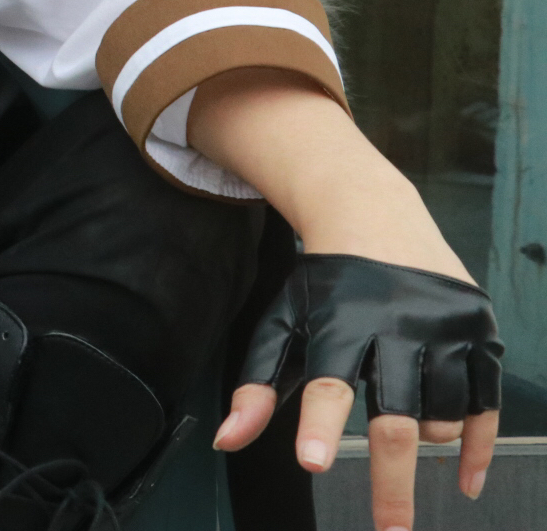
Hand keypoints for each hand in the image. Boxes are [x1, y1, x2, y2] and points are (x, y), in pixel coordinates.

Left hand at [214, 256, 500, 530]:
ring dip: (425, 443)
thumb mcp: (283, 321)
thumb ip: (256, 382)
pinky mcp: (481, 334)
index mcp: (342, 322)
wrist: (376, 215)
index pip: (328, 383)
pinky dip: (478, 447)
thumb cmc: (325, 281)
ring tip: (402, 436)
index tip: (312, 462)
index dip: (318, 425)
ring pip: (443, 415)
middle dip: (392, 481)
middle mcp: (398, 325)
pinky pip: (487, 406)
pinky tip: (464, 479)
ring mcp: (446, 329)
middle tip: (388, 530)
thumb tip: (226, 440)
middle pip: (396, 417)